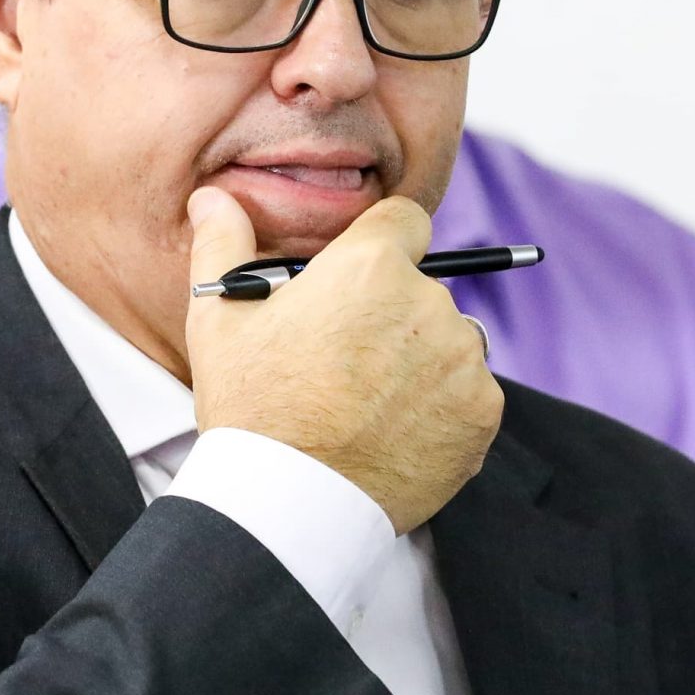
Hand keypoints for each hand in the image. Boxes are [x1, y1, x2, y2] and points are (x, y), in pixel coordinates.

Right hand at [184, 188, 501, 534]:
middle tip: (345, 362)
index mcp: (369, 265)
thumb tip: (212, 195)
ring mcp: (462, 359)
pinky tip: (393, 431)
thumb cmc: (251, 404)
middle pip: (421, 289)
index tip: (358, 281)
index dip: (380, 246)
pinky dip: (441, 408)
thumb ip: (222, 244)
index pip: (405, 220)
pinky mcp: (482, 412)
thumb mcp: (219, 317)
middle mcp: (428, 301)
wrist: (292, 500)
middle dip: (391, 314)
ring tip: (368, 403)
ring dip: (421, 361)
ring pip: (449, 342)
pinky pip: (469, 394)